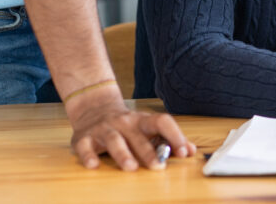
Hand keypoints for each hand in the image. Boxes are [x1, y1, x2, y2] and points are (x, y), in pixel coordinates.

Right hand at [65, 85, 196, 169]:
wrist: (93, 108)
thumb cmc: (127, 125)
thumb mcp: (147, 128)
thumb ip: (169, 139)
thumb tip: (192, 150)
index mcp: (142, 121)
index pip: (162, 122)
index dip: (175, 135)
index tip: (184, 152)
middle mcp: (124, 122)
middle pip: (138, 135)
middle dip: (149, 151)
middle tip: (159, 166)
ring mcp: (103, 129)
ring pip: (114, 139)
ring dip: (123, 153)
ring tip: (131, 167)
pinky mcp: (83, 138)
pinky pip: (85, 146)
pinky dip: (89, 156)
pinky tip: (94, 165)